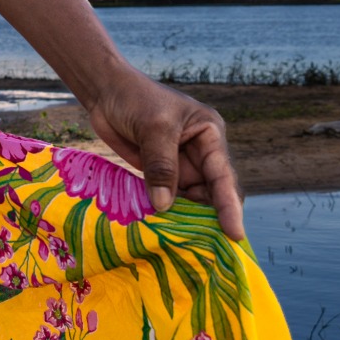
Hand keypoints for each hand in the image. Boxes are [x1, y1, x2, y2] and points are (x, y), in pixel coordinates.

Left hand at [86, 72, 244, 240]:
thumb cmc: (134, 98)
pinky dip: (166, 211)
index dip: (229, 206)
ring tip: (187, 246)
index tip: (235, 234)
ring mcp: (179, 162)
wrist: (104, 90)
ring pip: (190, 197)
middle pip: (211, 191)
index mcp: (209, 134)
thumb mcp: (153, 128)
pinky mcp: (159, 170)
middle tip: (210, 249)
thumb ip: (161, 166)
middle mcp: (200, 151)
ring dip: (186, 217)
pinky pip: (167, 195)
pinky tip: (163, 229)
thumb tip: (165, 206)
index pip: (222, 175)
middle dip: (210, 217)